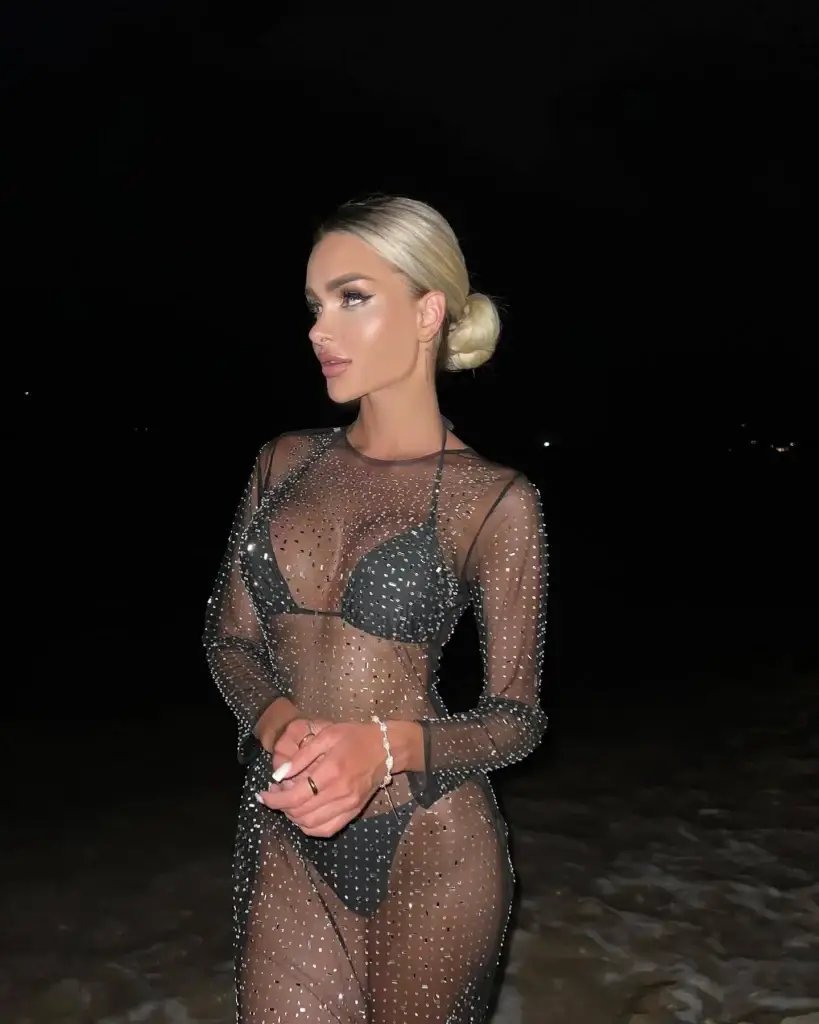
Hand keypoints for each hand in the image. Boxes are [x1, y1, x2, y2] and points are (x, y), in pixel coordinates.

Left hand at [257, 721, 385, 837]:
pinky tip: (304, 814)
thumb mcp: (327, 735)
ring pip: (311, 825)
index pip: (295, 797)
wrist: (386, 747)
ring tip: (288, 802)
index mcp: (332, 771)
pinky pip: (327, 829)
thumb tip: (279, 775)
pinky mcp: (354, 812)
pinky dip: (310, 827)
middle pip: (301, 813)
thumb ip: (301, 756)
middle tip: (276, 793)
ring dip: (294, 818)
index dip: (275, 799)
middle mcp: (340, 793)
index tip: (263, 794)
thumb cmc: (355, 736)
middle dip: (281, 807)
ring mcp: (349, 805)